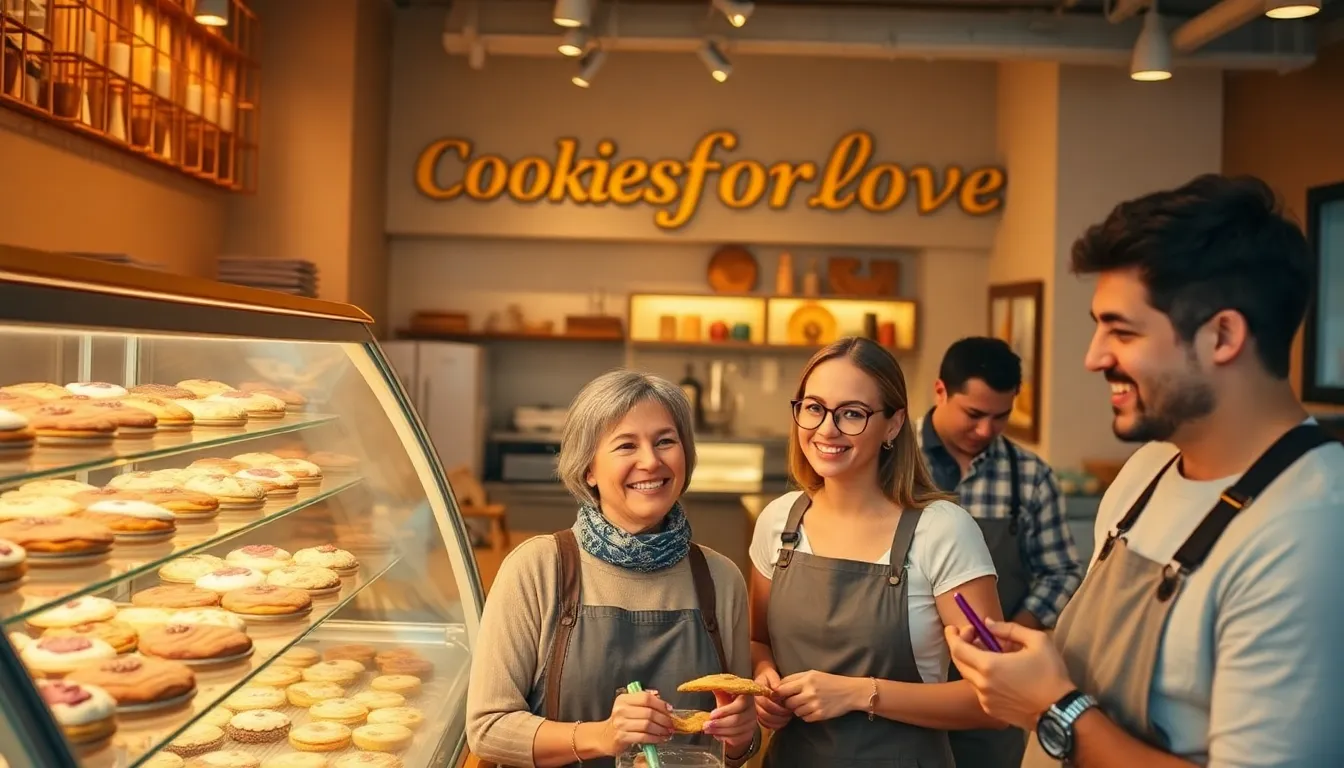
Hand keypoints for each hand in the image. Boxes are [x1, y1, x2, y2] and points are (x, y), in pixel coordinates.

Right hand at [599, 690, 673, 755]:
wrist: (605, 736)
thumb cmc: (621, 720)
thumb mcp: (629, 706)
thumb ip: (643, 699)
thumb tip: (660, 697)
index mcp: (623, 699)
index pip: (645, 698)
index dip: (660, 703)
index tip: (669, 710)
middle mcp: (621, 710)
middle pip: (648, 712)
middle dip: (664, 719)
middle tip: (671, 723)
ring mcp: (621, 724)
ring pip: (647, 725)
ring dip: (661, 729)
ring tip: (668, 732)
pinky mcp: (622, 737)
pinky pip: (643, 737)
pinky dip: (655, 738)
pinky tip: (660, 739)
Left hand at [705, 690, 756, 753]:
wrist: (738, 714)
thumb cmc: (730, 702)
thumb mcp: (725, 694)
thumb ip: (719, 690)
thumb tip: (708, 684)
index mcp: (748, 697)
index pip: (739, 705)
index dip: (725, 711)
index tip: (711, 715)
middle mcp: (753, 711)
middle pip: (737, 720)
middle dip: (719, 724)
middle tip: (705, 725)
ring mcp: (752, 724)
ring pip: (736, 731)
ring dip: (719, 732)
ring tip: (707, 730)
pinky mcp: (749, 735)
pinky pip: (737, 740)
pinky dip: (725, 738)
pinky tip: (716, 735)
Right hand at [753, 665, 791, 730]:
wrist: (763, 679)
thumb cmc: (768, 677)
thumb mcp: (771, 675)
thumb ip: (774, 681)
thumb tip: (777, 689)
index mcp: (756, 693)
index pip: (765, 703)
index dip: (778, 707)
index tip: (788, 706)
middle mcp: (754, 703)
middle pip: (764, 714)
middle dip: (778, 716)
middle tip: (789, 714)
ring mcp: (755, 710)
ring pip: (764, 721)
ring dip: (777, 722)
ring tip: (787, 718)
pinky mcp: (759, 716)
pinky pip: (765, 724)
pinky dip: (774, 725)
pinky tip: (782, 722)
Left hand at [774, 670, 862, 723]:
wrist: (850, 692)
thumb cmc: (829, 681)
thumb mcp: (812, 674)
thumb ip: (795, 679)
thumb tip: (778, 687)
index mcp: (806, 680)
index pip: (782, 688)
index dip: (778, 693)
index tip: (779, 695)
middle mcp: (809, 692)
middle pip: (787, 702)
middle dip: (788, 702)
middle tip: (794, 700)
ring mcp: (815, 705)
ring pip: (795, 711)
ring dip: (798, 709)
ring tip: (807, 704)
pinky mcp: (820, 715)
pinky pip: (805, 718)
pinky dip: (806, 715)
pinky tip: (813, 709)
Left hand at [945, 618, 1074, 730]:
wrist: (1060, 711)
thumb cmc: (1050, 674)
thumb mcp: (1037, 641)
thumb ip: (1008, 629)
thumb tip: (988, 623)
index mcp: (989, 666)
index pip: (957, 648)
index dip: (953, 635)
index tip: (955, 627)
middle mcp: (981, 684)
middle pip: (959, 662)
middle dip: (961, 645)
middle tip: (972, 635)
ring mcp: (985, 700)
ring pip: (969, 676)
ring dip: (973, 661)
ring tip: (990, 652)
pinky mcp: (991, 710)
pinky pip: (979, 689)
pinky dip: (982, 677)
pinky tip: (998, 672)